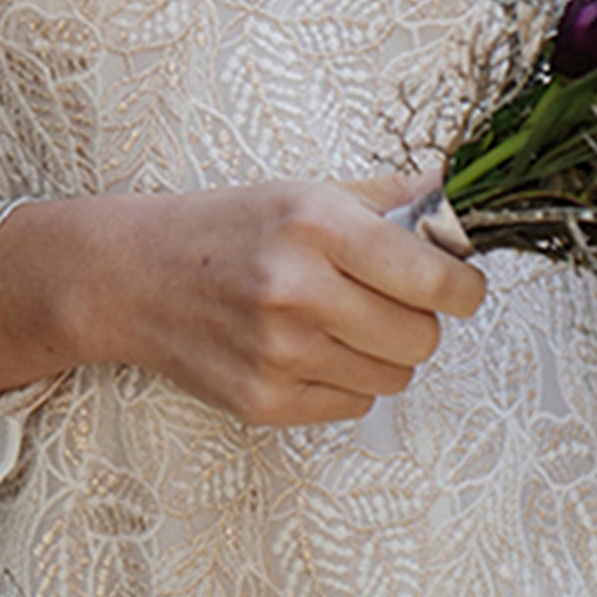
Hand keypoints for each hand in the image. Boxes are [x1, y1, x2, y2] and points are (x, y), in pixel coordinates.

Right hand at [0, 174, 487, 424]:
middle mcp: (297, 291)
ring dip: (385, 354)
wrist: (131, 278)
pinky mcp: (264, 401)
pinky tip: (312, 350)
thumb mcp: (303, 191)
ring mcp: (279, 353)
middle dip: (422, 321)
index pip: (433, 280)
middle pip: (422, 337)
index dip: (465, 289)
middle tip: (391, 302)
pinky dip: (348, 382)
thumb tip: (460, 204)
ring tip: (344, 325)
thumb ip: (388, 200)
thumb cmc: (223, 229)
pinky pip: (354, 405)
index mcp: (315, 226)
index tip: (463, 287)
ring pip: (394, 376)